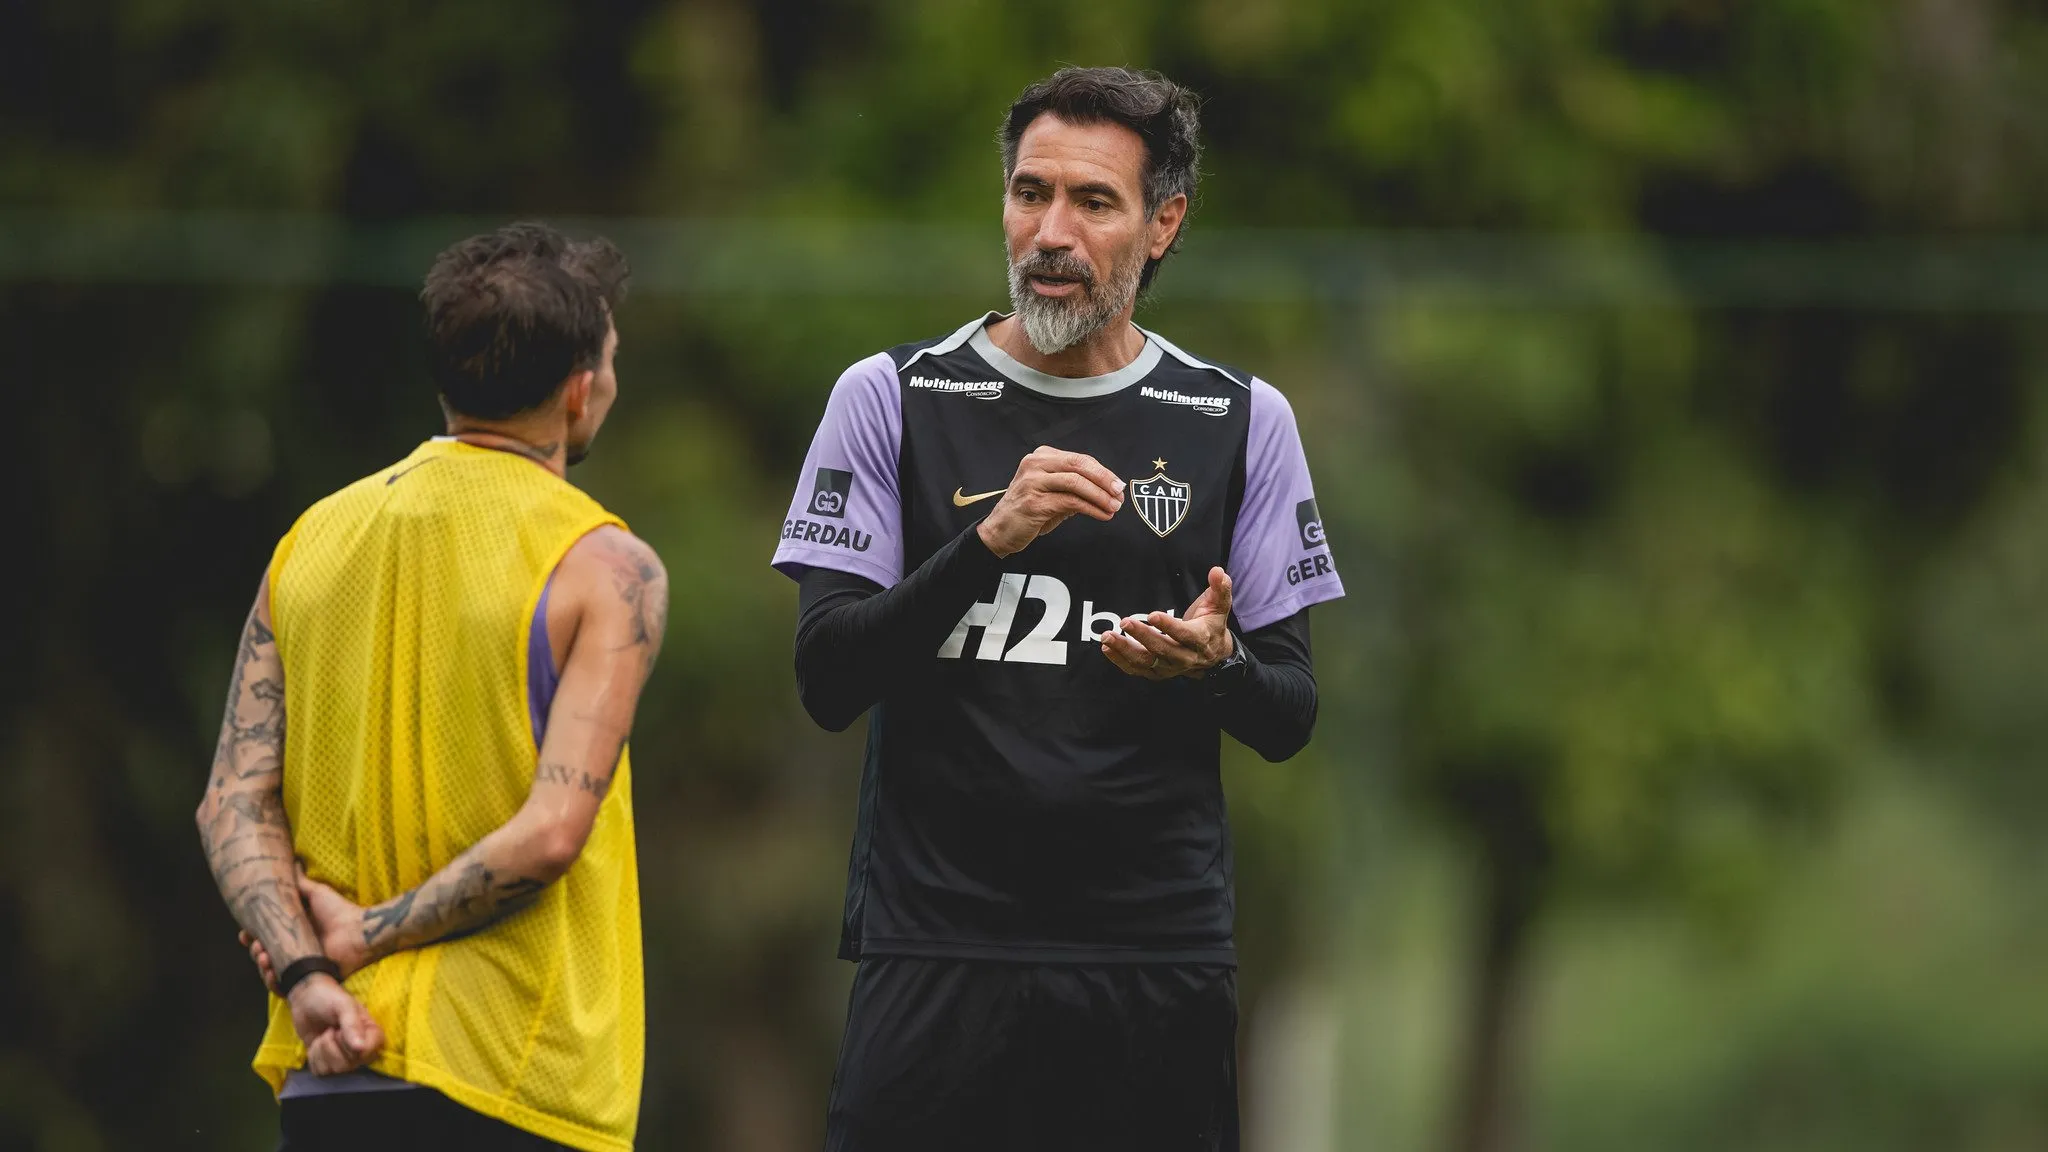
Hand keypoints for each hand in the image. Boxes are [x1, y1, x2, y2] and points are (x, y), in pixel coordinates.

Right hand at [238, 867, 371, 992]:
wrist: (358, 933)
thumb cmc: (340, 912)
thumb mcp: (316, 894)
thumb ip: (300, 883)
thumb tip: (292, 861)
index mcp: (293, 932)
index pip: (264, 937)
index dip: (251, 936)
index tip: (244, 933)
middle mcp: (294, 950)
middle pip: (263, 954)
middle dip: (255, 950)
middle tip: (256, 944)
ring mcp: (300, 966)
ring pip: (270, 971)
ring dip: (261, 965)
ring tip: (263, 956)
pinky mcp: (307, 980)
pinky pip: (285, 987)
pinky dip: (274, 982)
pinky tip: (271, 972)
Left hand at [287, 972, 384, 1074]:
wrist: (305, 1000)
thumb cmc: (329, 998)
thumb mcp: (343, 1005)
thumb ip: (352, 1025)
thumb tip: (360, 1049)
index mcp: (370, 1033)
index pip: (371, 1053)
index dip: (354, 1047)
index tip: (341, 1031)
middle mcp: (360, 1049)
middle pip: (349, 1065)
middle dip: (332, 1046)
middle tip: (331, 1029)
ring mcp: (342, 1057)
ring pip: (334, 1070)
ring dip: (321, 1051)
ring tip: (323, 1034)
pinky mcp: (326, 1062)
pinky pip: (320, 1072)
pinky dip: (313, 1057)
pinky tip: (316, 1044)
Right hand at [976, 446, 1124, 557]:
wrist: (998, 531)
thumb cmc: (1026, 512)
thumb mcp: (1052, 494)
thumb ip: (1075, 489)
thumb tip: (1106, 491)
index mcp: (1041, 457)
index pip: (1079, 459)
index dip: (1102, 472)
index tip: (1117, 484)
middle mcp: (1035, 465)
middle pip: (1079, 465)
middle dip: (1104, 480)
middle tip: (1119, 493)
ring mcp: (1033, 482)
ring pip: (1076, 483)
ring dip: (1100, 496)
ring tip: (1113, 507)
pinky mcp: (1034, 502)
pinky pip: (1070, 502)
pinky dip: (1090, 508)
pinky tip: (1101, 515)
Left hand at [1101, 567, 1234, 680]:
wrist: (1214, 653)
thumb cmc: (1211, 624)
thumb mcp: (1219, 605)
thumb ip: (1219, 588)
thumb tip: (1217, 571)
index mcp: (1200, 639)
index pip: (1184, 635)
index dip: (1168, 626)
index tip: (1152, 615)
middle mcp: (1185, 657)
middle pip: (1162, 650)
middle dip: (1142, 636)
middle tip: (1124, 622)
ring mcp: (1170, 667)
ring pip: (1146, 662)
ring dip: (1125, 650)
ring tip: (1108, 637)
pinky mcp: (1158, 672)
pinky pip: (1137, 669)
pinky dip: (1120, 661)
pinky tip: (1107, 647)